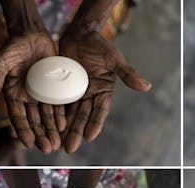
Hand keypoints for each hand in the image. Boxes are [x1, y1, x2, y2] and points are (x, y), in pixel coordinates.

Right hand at [0, 31, 64, 152]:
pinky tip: (65, 127)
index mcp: (13, 95)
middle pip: (35, 121)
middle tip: (48, 148)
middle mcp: (29, 98)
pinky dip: (61, 116)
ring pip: (48, 117)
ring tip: (58, 144)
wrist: (31, 35)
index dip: (24, 131)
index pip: (19, 117)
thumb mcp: (1, 63)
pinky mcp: (55, 88)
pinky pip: (59, 105)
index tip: (29, 144)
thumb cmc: (12, 47)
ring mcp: (43, 94)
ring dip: (52, 131)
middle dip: (41, 136)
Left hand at [59, 28, 150, 152]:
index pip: (99, 111)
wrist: (81, 32)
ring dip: (64, 128)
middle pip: (83, 116)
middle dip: (76, 133)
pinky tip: (48, 126)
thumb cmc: (100, 44)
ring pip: (69, 113)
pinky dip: (55, 114)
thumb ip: (128, 74)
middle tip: (69, 148)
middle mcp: (91, 94)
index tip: (89, 137)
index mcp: (104, 91)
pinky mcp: (63, 86)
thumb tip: (147, 86)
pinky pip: (58, 102)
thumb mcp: (115, 59)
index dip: (94, 124)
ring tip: (58, 143)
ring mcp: (77, 91)